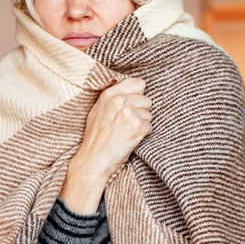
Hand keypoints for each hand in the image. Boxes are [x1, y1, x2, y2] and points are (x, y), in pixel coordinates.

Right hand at [60, 77, 151, 212]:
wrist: (94, 159)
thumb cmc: (95, 138)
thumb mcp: (98, 111)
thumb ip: (114, 98)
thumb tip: (137, 88)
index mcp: (109, 95)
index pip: (138, 83)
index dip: (138, 96)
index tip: (132, 105)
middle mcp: (119, 101)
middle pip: (147, 100)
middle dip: (140, 112)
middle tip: (126, 124)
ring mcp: (128, 113)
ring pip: (149, 115)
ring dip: (142, 125)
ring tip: (126, 132)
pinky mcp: (137, 127)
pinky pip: (150, 127)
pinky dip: (143, 135)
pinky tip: (130, 139)